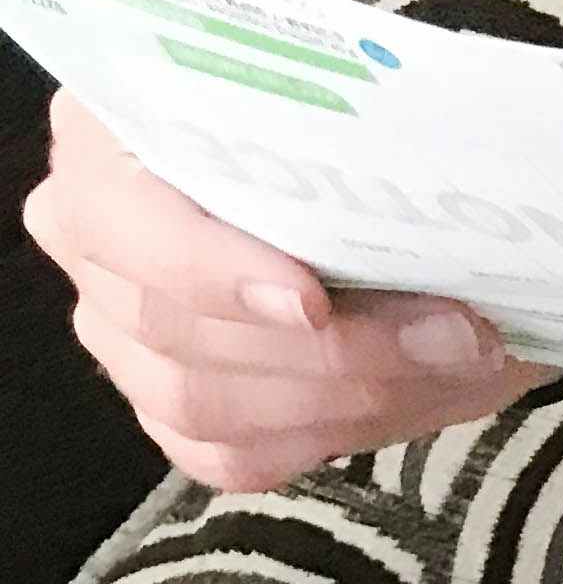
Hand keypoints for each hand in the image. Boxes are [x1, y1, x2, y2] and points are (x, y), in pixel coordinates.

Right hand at [22, 90, 540, 490]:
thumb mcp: (386, 128)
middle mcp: (88, 228)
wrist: (419, 209)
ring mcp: (115, 325)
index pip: (114, 215)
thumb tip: (424, 239)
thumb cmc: (385, 145)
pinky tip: (403, 395)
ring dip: (347, 395)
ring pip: (198, 401)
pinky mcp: (165, 406)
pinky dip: (326, 435)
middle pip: (170, 325)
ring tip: (454, 358)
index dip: (207, 268)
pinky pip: (226, 455)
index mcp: (108, 130)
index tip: (314, 301)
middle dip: (330, 346)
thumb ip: (372, 160)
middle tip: (454, 334)